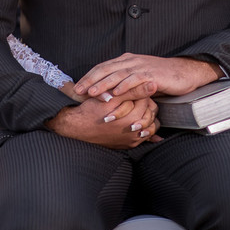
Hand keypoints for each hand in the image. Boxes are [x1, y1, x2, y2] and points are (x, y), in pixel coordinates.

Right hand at [45, 94, 159, 148]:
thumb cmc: (91, 110)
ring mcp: (132, 140)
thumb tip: (153, 85)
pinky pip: (145, 137)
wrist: (76, 127)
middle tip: (133, 98)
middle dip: (144, 103)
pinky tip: (142, 123)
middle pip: (150, 112)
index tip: (131, 89)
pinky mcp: (128, 145)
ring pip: (150, 125)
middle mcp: (134, 132)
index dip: (139, 91)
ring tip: (135, 108)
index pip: (147, 99)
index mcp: (131, 118)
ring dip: (146, 115)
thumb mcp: (111, 97)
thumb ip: (133, 90)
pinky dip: (146, 129)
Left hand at [75, 54, 221, 100]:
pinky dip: (123, 86)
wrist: (185, 72)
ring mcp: (141, 67)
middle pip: (105, 69)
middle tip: (78, 91)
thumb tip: (109, 93)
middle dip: (90, 80)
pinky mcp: (151, 74)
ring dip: (103, 84)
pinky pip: (134, 80)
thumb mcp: (140, 79)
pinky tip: (115, 93)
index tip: (76, 87)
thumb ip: (125, 83)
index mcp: (127, 61)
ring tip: (91, 93)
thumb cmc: (162, 78)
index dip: (89, 77)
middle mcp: (131, 61)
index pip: (103, 67)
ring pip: (117, 74)